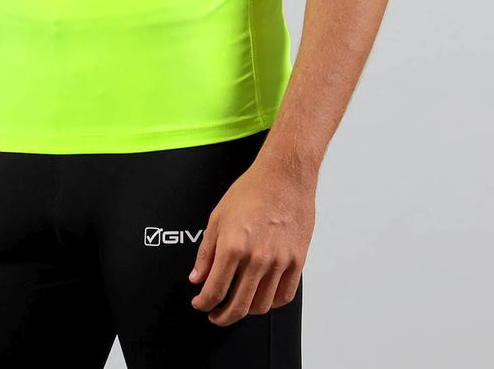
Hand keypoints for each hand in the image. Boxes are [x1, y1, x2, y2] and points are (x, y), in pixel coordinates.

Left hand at [188, 153, 315, 325]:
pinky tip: (262, 297)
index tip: (201, 304)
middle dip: (222, 316)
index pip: (214, 290)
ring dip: (246, 312)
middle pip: (238, 306)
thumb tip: (197, 277)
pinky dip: (271, 303)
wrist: (284, 176)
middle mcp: (256, 258)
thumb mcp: (218, 217)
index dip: (204, 303)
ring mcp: (279, 262)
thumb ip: (206, 252)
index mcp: (233, 246)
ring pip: (261, 306)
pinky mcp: (296, 261)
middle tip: (216, 315)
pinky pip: (284, 296)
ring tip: (239, 305)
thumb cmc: (251, 190)